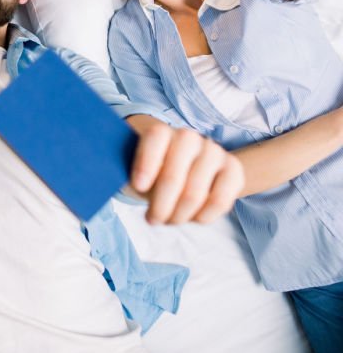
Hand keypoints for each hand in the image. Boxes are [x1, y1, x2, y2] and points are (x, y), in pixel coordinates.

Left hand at [126, 116, 243, 224]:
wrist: (180, 170)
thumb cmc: (151, 172)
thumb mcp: (133, 170)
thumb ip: (126, 174)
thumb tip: (120, 186)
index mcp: (161, 132)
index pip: (155, 139)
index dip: (146, 164)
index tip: (138, 187)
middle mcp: (189, 137)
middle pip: (173, 176)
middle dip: (160, 206)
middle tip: (152, 219)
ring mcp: (213, 152)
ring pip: (195, 193)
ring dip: (179, 215)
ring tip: (169, 220)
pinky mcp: (233, 170)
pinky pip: (221, 200)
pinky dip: (204, 216)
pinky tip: (193, 219)